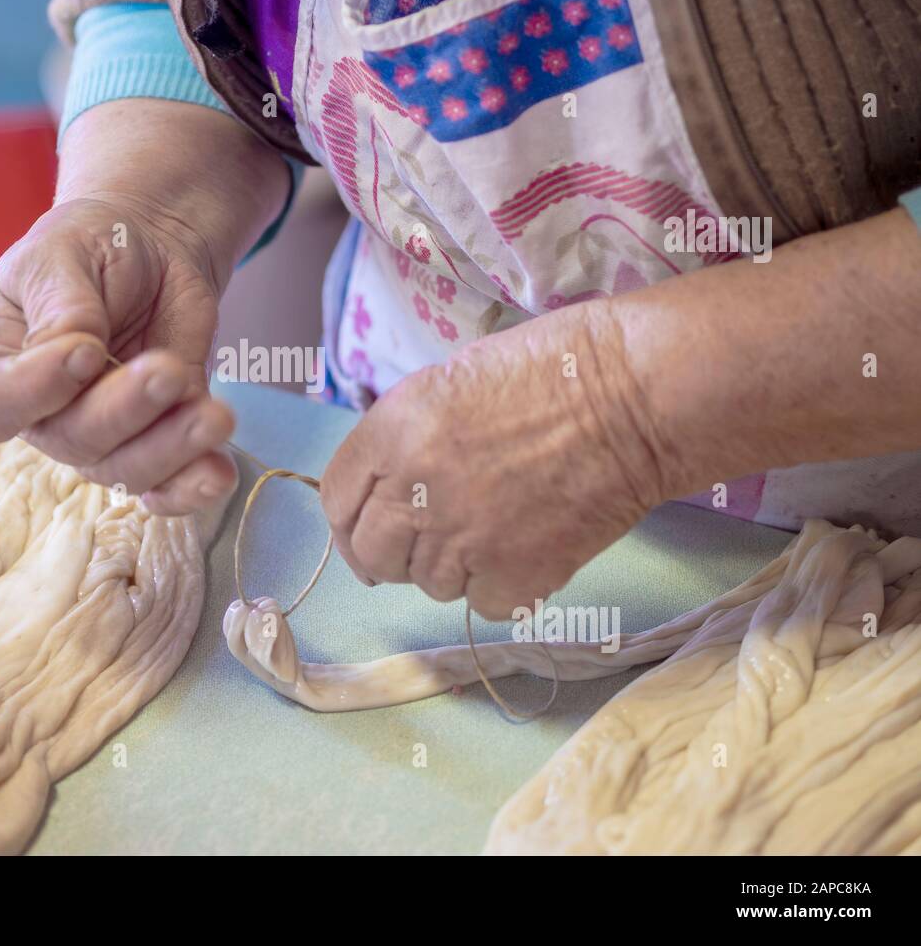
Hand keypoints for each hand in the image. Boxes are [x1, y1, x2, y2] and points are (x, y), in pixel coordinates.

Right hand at [0, 194, 236, 514]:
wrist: (154, 249)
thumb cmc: (91, 245)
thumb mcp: (62, 252)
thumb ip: (60, 304)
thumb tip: (76, 350)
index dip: (32, 392)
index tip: (84, 351)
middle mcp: (44, 413)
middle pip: (71, 441)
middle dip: (124, 411)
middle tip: (166, 370)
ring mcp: (103, 435)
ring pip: (125, 470)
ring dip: (172, 449)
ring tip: (215, 415)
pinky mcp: (157, 440)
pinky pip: (168, 487)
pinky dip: (193, 488)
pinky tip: (219, 473)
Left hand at [319, 302, 669, 618]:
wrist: (636, 395)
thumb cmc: (553, 368)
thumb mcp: (450, 381)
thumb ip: (406, 438)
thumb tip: (389, 486)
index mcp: (392, 432)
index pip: (336, 498)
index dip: (350, 517)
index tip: (365, 528)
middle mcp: (414, 490)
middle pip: (370, 554)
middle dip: (389, 554)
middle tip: (422, 545)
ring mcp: (462, 541)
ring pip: (429, 584)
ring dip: (451, 566)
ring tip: (495, 527)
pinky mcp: (515, 577)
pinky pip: (484, 603)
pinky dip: (502, 586)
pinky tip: (529, 546)